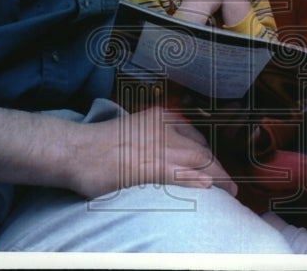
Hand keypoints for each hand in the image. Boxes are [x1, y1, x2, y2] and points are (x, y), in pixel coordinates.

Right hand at [59, 106, 237, 198]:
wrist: (77, 151)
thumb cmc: (98, 147)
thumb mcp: (134, 134)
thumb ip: (154, 143)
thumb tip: (171, 161)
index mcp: (160, 116)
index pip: (195, 136)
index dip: (207, 155)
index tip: (211, 168)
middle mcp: (165, 126)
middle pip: (201, 149)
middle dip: (215, 167)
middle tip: (225, 183)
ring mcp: (161, 144)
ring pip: (200, 161)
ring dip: (217, 177)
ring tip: (229, 190)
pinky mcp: (155, 164)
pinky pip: (187, 174)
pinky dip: (203, 181)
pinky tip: (214, 188)